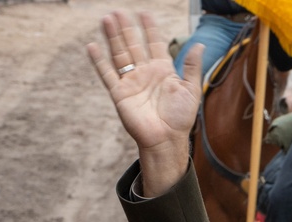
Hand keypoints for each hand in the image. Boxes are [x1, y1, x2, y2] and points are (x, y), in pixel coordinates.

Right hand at [86, 11, 201, 194]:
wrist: (167, 139)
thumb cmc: (181, 118)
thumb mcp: (192, 90)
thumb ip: (192, 67)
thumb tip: (199, 45)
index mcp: (163, 71)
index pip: (154, 44)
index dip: (150, 29)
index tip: (144, 13)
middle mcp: (145, 73)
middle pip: (133, 45)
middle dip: (126, 29)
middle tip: (118, 11)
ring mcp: (131, 82)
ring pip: (119, 55)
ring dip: (112, 38)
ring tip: (107, 19)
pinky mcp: (120, 93)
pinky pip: (107, 74)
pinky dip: (99, 61)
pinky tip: (92, 47)